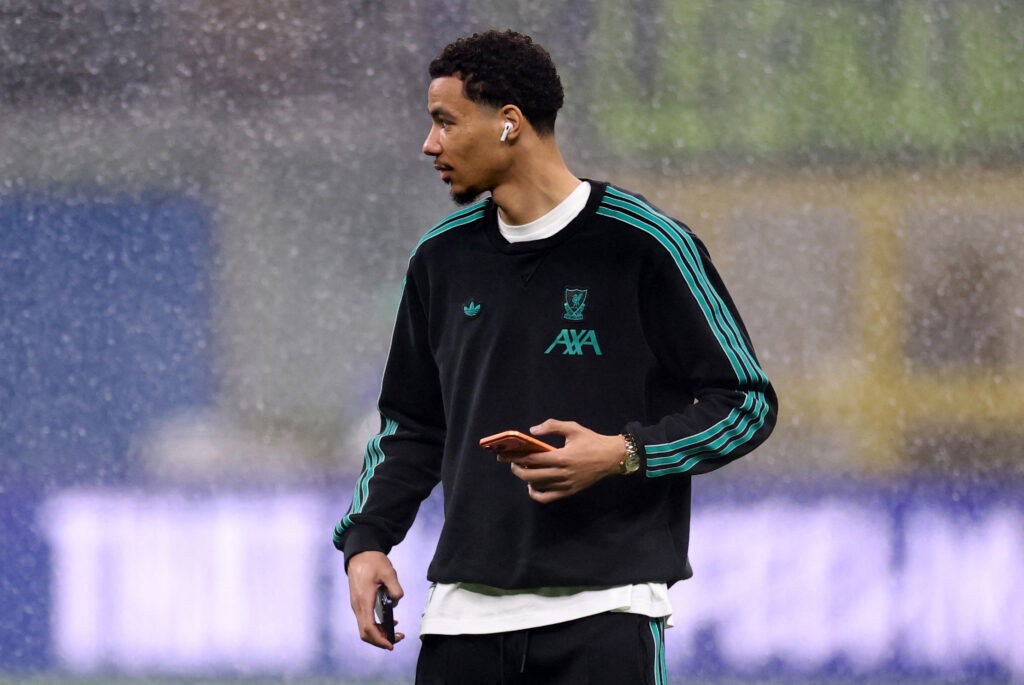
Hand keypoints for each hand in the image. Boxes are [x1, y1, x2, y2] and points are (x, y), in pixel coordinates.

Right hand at [347, 551, 405, 649]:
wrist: (360, 553)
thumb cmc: (372, 561)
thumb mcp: (388, 572)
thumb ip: (395, 588)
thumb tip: (396, 601)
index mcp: (364, 600)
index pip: (368, 628)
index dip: (379, 639)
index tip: (391, 644)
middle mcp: (358, 606)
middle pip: (366, 633)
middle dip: (381, 640)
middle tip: (398, 638)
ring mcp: (357, 605)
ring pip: (365, 628)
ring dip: (380, 633)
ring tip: (396, 631)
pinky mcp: (359, 603)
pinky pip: (366, 620)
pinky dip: (377, 626)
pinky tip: (389, 621)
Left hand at [498, 419, 625, 502]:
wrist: (611, 457)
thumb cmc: (591, 441)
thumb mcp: (573, 428)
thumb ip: (552, 426)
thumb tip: (533, 430)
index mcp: (562, 457)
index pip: (532, 459)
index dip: (515, 457)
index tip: (503, 454)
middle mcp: (562, 474)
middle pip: (531, 475)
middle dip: (516, 469)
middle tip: (510, 461)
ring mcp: (566, 485)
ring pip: (538, 487)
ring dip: (525, 479)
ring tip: (522, 470)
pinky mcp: (569, 492)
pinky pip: (547, 498)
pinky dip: (536, 494)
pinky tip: (532, 486)